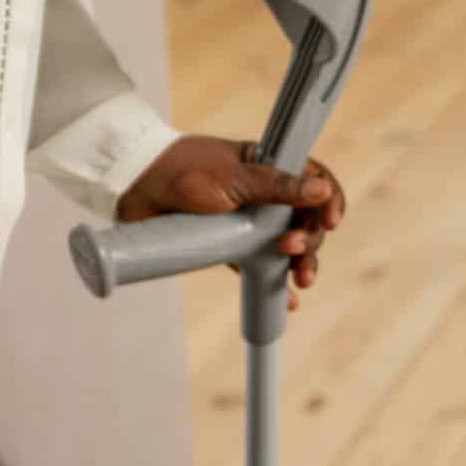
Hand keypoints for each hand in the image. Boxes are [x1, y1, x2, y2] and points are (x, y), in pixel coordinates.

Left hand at [117, 136, 347, 309]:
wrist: (134, 190)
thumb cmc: (180, 172)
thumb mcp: (232, 178)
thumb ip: (276, 186)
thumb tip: (321, 189)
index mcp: (268, 165)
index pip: (313, 178)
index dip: (329, 199)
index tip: (331, 219)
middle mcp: (263, 193)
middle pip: (306, 218)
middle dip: (310, 238)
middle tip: (292, 249)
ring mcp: (249, 220)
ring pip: (288, 244)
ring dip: (299, 263)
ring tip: (299, 280)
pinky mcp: (232, 245)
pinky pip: (260, 265)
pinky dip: (275, 282)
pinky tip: (287, 300)